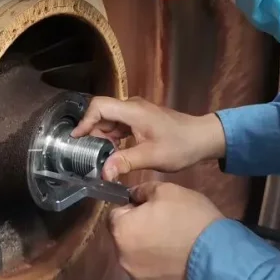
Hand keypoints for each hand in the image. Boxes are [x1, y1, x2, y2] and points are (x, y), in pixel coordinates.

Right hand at [71, 96, 225, 180]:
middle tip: (88, 154)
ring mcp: (137, 112)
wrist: (203, 138)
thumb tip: (103, 173)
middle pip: (102, 113)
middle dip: (92, 132)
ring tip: (100, 157)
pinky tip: (114, 153)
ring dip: (103, 137)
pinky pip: (120, 125)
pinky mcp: (141, 119)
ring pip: (110, 120)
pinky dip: (113, 137)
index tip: (76, 139)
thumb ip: (125, 162)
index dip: (85, 121)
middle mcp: (133, 106)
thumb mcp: (151, 157)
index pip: (99, 106)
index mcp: (133, 110)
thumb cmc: (180, 145)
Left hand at [108, 182, 223, 279]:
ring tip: (172, 245)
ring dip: (147, 251)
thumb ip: (142, 190)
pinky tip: (176, 262)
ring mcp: (138, 278)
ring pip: (136, 258)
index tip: (149, 209)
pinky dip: (159, 269)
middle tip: (164, 225)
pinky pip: (151, 275)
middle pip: (124, 238)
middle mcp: (122, 257)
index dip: (131, 209)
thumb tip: (134, 196)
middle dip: (138, 231)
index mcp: (121, 230)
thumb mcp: (167, 190)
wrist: (216, 256)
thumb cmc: (189, 218)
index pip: (115, 214)